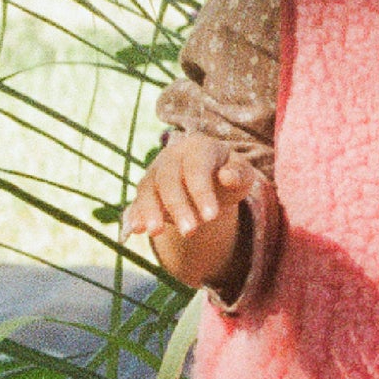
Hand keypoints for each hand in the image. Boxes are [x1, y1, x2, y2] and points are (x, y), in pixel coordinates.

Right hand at [125, 132, 255, 287]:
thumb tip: (228, 176)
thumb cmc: (230, 175)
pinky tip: (135, 230)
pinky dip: (135, 214)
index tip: (212, 217)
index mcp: (198, 147)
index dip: (202, 192)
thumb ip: (239, 174)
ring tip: (155, 232)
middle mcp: (172, 155)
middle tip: (189, 232)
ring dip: (150, 211)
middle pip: (168, 179)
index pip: (196, 168)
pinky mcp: (146, 190)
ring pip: (147, 189)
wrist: (210, 177)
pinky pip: (137, 201)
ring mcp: (155, 171)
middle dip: (177, 206)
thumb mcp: (242, 174)